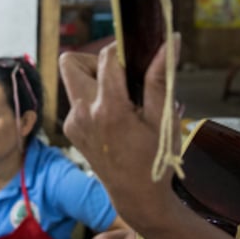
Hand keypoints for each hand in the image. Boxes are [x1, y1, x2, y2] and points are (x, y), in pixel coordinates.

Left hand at [59, 38, 183, 233]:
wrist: (137, 197)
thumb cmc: (155, 159)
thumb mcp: (164, 119)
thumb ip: (161, 77)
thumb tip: (169, 41)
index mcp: (108, 109)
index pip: (106, 57)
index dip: (124, 49)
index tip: (139, 55)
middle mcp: (83, 113)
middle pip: (70, 62)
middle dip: (95, 60)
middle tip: (121, 74)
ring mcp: (74, 123)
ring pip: (73, 80)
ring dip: (95, 79)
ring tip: (122, 96)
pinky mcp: (73, 130)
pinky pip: (78, 100)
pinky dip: (95, 98)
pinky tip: (116, 116)